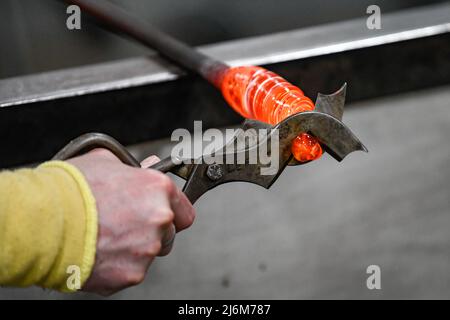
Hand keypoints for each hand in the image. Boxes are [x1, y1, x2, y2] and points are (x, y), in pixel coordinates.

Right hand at [67, 149, 194, 295]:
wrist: (43, 220)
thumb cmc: (70, 189)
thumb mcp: (105, 162)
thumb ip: (134, 168)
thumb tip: (149, 166)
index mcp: (158, 189)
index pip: (185, 209)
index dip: (173, 212)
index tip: (163, 214)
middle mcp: (160, 218)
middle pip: (169, 233)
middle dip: (153, 230)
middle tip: (126, 224)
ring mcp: (147, 248)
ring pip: (151, 253)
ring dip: (136, 248)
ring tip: (107, 236)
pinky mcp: (132, 273)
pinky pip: (132, 270)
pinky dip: (119, 265)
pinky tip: (100, 251)